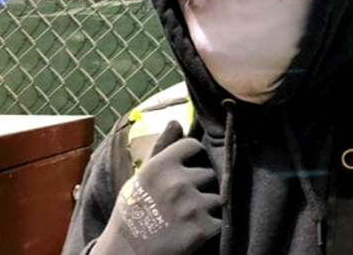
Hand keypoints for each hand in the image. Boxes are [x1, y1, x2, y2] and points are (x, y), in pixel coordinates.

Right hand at [93, 121, 220, 253]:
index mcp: (160, 167)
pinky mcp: (203, 229)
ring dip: (207, 207)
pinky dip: (210, 228)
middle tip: (180, 203)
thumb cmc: (133, 214)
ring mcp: (191, 207)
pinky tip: (190, 232)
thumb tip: (177, 121)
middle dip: (199, 186)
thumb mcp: (141, 178)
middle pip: (209, 173)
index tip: (183, 171)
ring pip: (218, 197)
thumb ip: (161, 148)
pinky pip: (219, 220)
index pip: (193, 146)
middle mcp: (177, 183)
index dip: (192, 159)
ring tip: (184, 218)